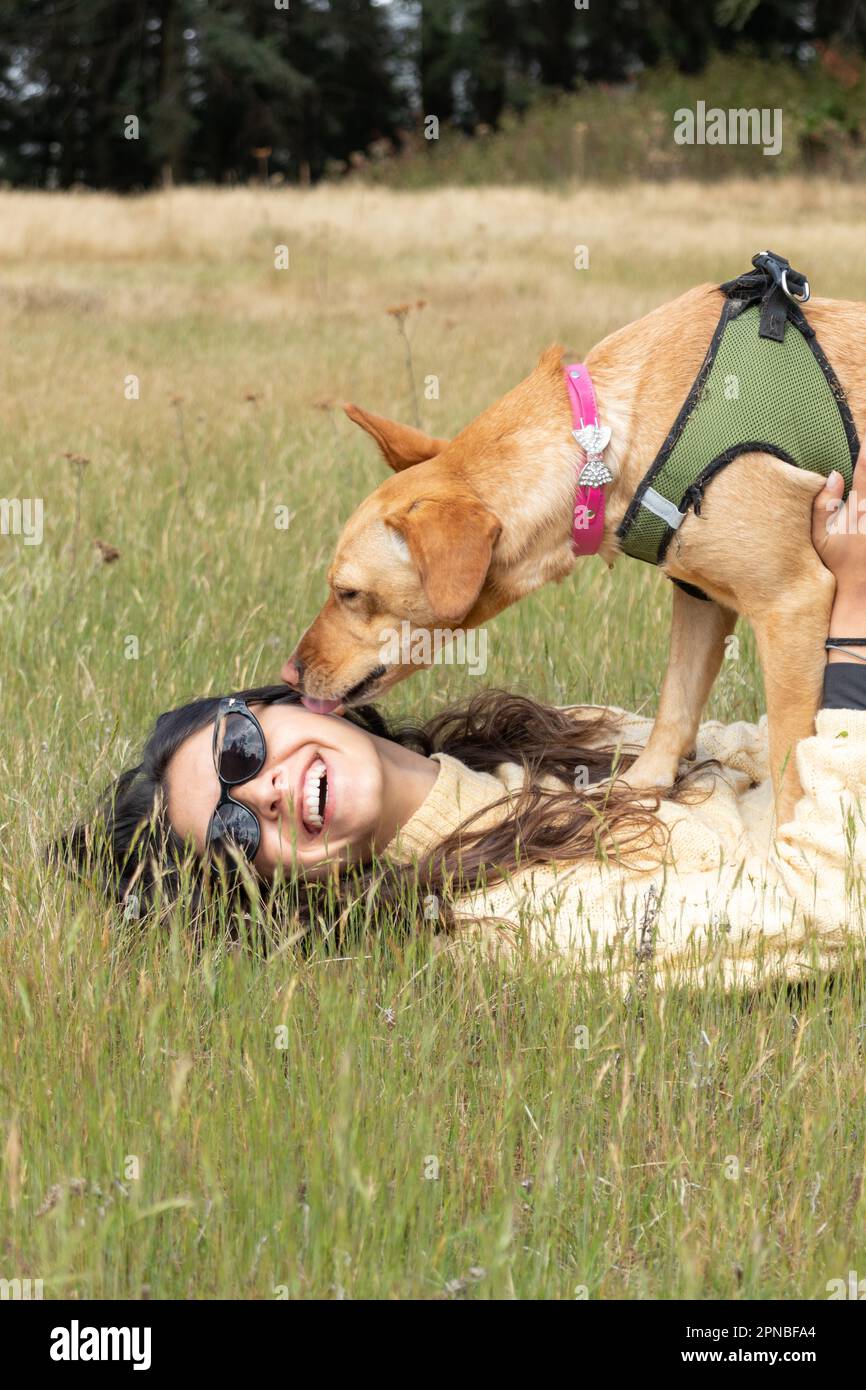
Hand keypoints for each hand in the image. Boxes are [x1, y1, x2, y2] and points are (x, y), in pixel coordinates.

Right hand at [812, 443, 865, 657]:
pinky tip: (862, 507)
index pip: (863, 474)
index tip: (865, 439)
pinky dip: (865, 507)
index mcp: (855, 513)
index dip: (865, 454)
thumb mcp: (819, 540)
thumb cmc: (833, 569)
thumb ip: (821, 507)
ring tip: (862, 488)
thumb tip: (834, 477)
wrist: (858, 600)